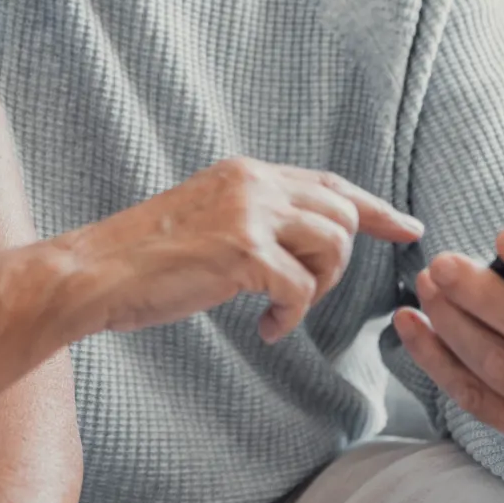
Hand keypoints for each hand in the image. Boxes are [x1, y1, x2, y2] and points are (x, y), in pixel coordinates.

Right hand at [62, 157, 422, 342]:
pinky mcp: (243, 252)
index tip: (408, 227)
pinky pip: (299, 290)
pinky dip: (289, 318)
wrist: (95, 272)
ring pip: (333, 247)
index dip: (376, 207)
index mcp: (245, 172)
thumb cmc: (144, 259)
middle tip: (303, 296)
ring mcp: (249, 213)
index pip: (330, 183)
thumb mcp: (207, 217)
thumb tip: (303, 239)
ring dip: (317, 290)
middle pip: (342, 215)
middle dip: (337, 265)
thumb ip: (254, 216)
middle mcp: (253, 182)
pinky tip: (263, 330)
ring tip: (280, 310)